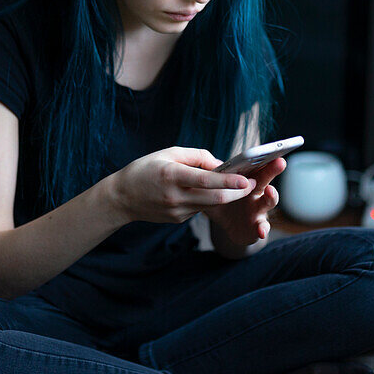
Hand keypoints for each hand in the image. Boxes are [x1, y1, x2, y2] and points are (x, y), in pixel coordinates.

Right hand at [109, 147, 253, 224]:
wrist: (121, 198)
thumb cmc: (144, 169)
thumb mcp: (167, 153)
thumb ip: (196, 156)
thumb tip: (219, 164)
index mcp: (172, 175)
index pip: (206, 180)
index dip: (229, 181)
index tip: (247, 180)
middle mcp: (175, 196)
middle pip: (214, 198)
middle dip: (237, 193)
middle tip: (252, 185)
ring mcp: (176, 211)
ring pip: (210, 205)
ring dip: (226, 197)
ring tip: (239, 187)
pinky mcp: (177, 219)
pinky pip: (199, 208)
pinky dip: (208, 200)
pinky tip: (211, 192)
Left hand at [202, 157, 285, 247]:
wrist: (229, 225)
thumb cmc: (223, 202)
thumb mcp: (215, 190)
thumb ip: (213, 180)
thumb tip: (203, 166)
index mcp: (247, 180)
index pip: (254, 165)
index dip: (262, 157)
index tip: (268, 149)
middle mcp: (257, 192)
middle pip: (265, 178)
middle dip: (273, 169)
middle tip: (280, 161)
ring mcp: (260, 209)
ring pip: (269, 201)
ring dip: (271, 196)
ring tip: (270, 191)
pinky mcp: (258, 226)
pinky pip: (263, 227)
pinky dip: (263, 229)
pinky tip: (261, 231)